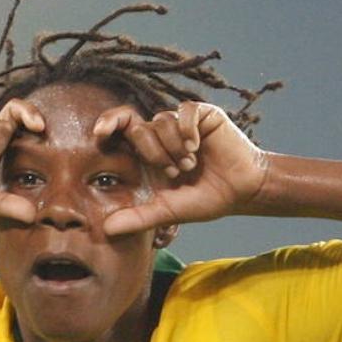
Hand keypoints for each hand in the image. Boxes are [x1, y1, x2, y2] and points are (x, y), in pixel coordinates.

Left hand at [95, 101, 267, 234]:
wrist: (241, 192)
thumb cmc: (204, 200)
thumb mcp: (167, 211)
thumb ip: (138, 218)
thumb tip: (106, 230)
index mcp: (147, 153)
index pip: (119, 128)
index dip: (107, 124)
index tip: (99, 134)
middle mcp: (160, 135)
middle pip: (138, 127)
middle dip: (153, 153)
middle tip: (174, 172)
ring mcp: (181, 123)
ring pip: (161, 120)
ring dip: (174, 147)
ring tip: (190, 165)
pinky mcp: (202, 115)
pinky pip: (184, 112)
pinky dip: (187, 130)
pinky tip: (197, 147)